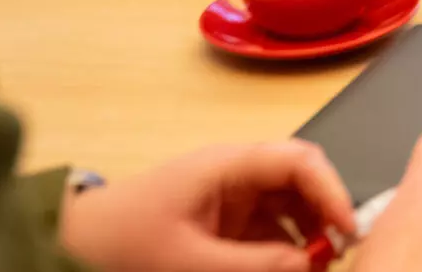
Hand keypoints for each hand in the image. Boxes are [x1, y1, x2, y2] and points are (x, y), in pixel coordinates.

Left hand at [59, 141, 353, 271]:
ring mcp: (231, 198)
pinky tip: (286, 270)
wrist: (73, 247)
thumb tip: (311, 265)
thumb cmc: (124, 243)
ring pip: (289, 211)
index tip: (348, 232)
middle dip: (323, 220)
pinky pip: (268, 233)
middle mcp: (237, 174)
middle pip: (301, 184)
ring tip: (310, 269)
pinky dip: (283, 252)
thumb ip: (255, 264)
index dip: (332, 191)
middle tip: (335, 259)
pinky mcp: (223, 223)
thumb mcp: (190, 261)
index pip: (300, 160)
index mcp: (229, 165)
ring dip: (305, 240)